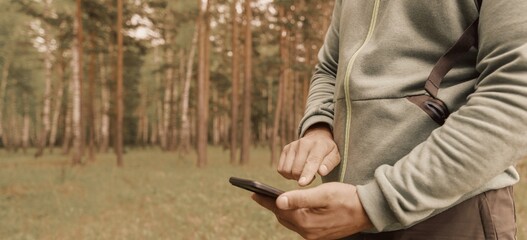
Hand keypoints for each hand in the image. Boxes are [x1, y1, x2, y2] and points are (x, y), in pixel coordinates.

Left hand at [252, 182, 372, 239]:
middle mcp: (309, 233)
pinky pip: (301, 226)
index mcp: (307, 222)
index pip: (279, 209)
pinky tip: (292, 208)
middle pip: (283, 218)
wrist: (369, 210)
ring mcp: (315, 236)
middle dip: (271, 206)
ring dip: (282, 211)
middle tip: (259, 195)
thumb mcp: (323, 194)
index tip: (252, 192)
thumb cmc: (347, 197)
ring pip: (292, 222)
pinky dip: (294, 216)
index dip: (265, 200)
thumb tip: (278, 201)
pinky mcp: (321, 235)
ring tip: (272, 200)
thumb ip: (299, 198)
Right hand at [278, 124, 339, 185]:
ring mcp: (292, 146)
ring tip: (304, 173)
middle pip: (296, 168)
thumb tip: (321, 172)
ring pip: (287, 170)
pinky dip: (287, 174)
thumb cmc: (327, 151)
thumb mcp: (335, 156)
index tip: (302, 183)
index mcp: (319, 145)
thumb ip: (329, 164)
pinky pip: (281, 168)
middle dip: (302, 178)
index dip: (306, 173)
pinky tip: (296, 171)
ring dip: (294, 177)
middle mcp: (303, 144)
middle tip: (311, 178)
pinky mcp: (285, 149)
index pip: (311, 161)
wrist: (317, 137)